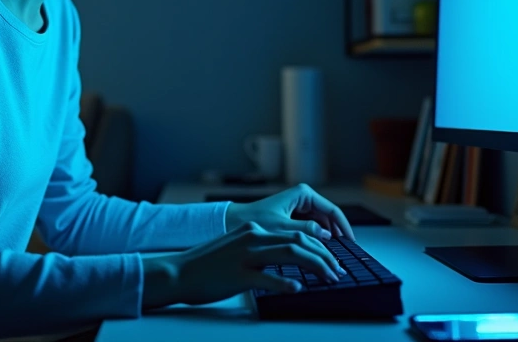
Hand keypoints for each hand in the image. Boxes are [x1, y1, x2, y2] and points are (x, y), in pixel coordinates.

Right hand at [142, 220, 347, 307]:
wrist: (179, 272)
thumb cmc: (208, 265)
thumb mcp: (237, 247)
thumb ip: (261, 248)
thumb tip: (287, 257)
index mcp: (255, 229)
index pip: (297, 232)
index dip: (320, 246)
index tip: (333, 261)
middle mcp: (253, 237)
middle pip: (300, 241)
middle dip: (325, 256)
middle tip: (338, 272)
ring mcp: (245, 255)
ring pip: (290, 254)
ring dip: (315, 266)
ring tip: (329, 278)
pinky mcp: (238, 274)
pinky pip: (267, 277)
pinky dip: (285, 282)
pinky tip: (297, 288)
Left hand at [224, 183, 355, 241]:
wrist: (232, 222)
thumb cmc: (254, 221)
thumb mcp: (282, 228)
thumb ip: (305, 231)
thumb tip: (327, 236)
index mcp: (303, 194)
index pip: (333, 211)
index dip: (345, 228)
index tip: (352, 244)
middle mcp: (303, 198)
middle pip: (329, 218)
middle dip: (337, 235)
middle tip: (343, 254)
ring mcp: (298, 207)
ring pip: (321, 225)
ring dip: (327, 239)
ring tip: (333, 256)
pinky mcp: (293, 217)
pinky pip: (311, 228)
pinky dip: (316, 239)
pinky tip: (319, 253)